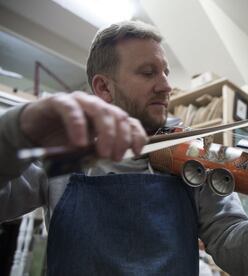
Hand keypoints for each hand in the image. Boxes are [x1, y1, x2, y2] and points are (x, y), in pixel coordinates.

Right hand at [20, 91, 147, 160]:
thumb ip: (102, 149)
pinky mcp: (59, 101)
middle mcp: (96, 106)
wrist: (34, 132)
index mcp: (107, 116)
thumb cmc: (63, 140)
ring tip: (102, 152)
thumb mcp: (88, 149)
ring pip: (100, 110)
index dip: (137, 135)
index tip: (137, 152)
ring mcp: (79, 101)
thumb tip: (118, 156)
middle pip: (118, 116)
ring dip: (106, 133)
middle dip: (121, 138)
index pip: (129, 121)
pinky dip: (78, 126)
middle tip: (115, 157)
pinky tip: (80, 143)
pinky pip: (72, 110)